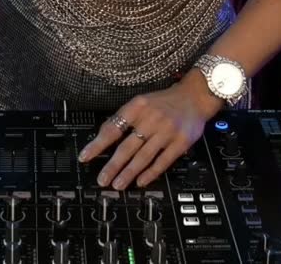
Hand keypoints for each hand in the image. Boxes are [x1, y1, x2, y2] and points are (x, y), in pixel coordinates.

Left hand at [76, 84, 220, 189]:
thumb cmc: (164, 102)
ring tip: (117, 184)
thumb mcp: (141, 102)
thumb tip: (103, 135)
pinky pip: (163, 161)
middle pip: (127, 146)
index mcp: (137, 107)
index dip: (97, 144)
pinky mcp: (181, 142)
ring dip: (129, 173)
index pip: (113, 128)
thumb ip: (124, 117)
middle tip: (102, 179)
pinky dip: (151, 173)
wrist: (195, 97)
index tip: (85, 157)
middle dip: (113, 166)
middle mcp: (151, 119)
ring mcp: (167, 131)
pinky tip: (140, 182)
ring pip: (144, 157)